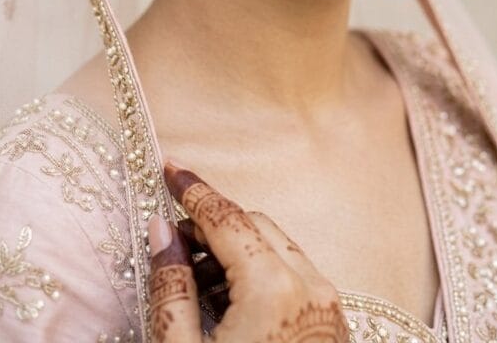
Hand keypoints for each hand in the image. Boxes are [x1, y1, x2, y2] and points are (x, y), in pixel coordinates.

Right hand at [148, 161, 348, 341]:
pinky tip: (230, 306)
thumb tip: (161, 232)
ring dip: (237, 253)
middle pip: (254, 226)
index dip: (193, 191)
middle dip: (213, 226)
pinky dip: (262, 276)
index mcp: (272, 291)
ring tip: (197, 285)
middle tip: (175, 243)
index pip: (226, 218)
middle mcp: (310, 288)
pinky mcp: (335, 326)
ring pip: (278, 249)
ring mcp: (328, 307)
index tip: (171, 170)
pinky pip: (296, 278)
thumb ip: (171, 289)